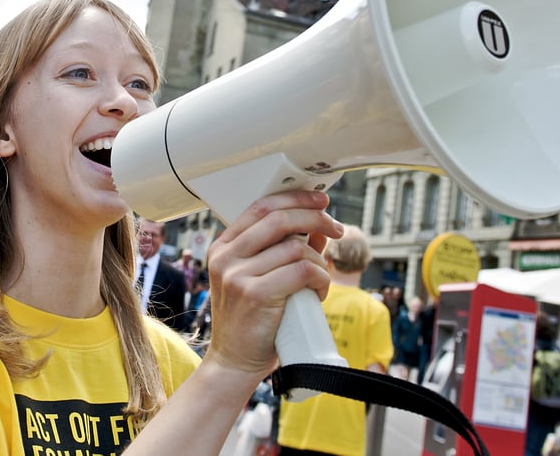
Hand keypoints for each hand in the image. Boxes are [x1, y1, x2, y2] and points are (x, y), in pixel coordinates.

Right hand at [203, 191, 343, 379]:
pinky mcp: (255, 294)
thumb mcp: (260, 279)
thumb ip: (283, 251)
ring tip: (320, 279)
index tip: (320, 202)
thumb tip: (318, 228)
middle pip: (279, 219)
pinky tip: (318, 290)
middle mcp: (226, 257)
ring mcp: (238, 275)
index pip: (261, 207)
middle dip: (315, 218)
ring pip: (296, 248)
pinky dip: (320, 278)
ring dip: (320, 261)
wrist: (234, 361)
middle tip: (336, 228)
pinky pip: (302, 271)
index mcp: (223, 248)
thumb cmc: (251, 322)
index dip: (295, 199)